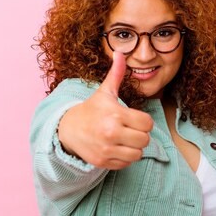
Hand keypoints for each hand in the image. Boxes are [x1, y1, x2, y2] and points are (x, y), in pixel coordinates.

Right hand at [58, 51, 153, 169]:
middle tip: (129, 130)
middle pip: (145, 140)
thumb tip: (120, 52)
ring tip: (124, 140)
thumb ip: (116, 74)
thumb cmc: (92, 110)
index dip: (143, 121)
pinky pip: (126, 163)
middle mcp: (111, 133)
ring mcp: (107, 149)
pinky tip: (116, 148)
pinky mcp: (103, 161)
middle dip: (140, 135)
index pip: (147, 124)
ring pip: (138, 154)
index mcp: (115, 115)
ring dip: (134, 148)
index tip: (133, 119)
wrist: (68, 129)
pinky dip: (124, 158)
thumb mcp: (104, 92)